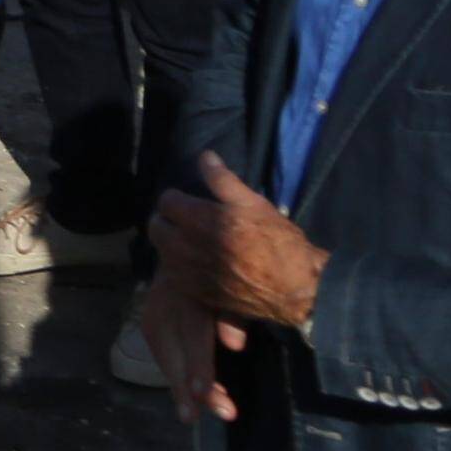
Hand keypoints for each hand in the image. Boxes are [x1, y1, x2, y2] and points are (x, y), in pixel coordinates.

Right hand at [132, 260, 239, 425]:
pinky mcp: (150, 320)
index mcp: (191, 289)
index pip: (193, 333)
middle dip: (183, 385)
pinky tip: (188, 392)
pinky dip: (173, 374)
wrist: (188, 244)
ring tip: (193, 412)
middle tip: (194, 417)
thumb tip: (234, 345)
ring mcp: (154, 309)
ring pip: (163, 353)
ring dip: (178, 384)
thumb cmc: (223, 267)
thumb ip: (234, 313)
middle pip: (172, 348)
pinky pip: (161, 352)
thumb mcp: (234, 284)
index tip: (203, 395)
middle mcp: (167, 299)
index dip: (198, 365)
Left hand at [170, 154, 324, 328]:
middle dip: (167, 219)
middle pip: (156, 227)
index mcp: (201, 220)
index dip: (177, 197)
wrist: (294, 288)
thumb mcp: (254, 204)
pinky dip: (178, 265)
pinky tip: (194, 261)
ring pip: (162, 251)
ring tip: (188, 239)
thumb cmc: (277, 241)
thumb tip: (204, 156)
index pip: (166, 201)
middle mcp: (188, 247)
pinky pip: (173, 275)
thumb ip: (223, 179)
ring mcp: (190, 273)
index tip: (187, 200)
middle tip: (184, 219)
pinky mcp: (197, 293)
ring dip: (170, 242)